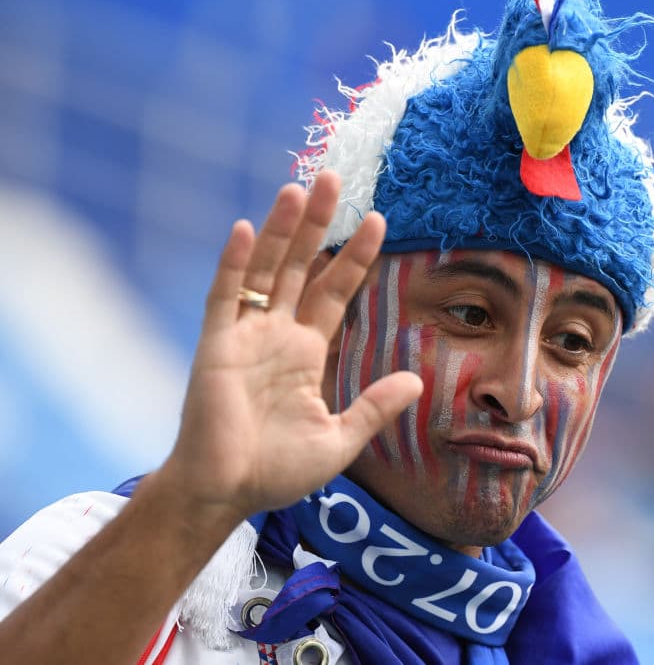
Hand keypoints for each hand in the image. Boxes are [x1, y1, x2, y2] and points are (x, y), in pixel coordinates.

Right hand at [156, 171, 422, 525]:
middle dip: (317, 224)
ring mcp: (244, 337)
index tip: (378, 221)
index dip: (354, 257)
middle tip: (334, 178)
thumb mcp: (340, 439)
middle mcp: (276, 335)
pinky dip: (235, 264)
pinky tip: (246, 229)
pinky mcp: (216, 347)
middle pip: (301, 267)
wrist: (225, 494)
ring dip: (280, 230)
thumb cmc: (277, 471)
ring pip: (265, 270)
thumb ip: (375, 407)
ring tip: (298, 187)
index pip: (334, 291)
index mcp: (305, 352)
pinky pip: (224, 298)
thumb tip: (418, 380)